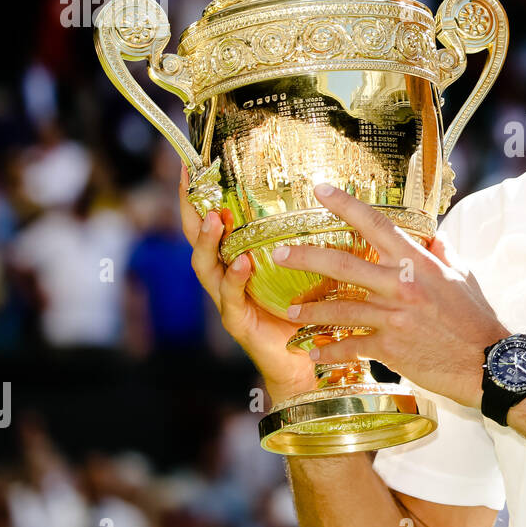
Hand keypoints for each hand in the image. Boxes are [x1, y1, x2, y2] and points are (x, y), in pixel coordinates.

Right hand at [179, 164, 316, 404]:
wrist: (307, 363)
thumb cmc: (309, 310)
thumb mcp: (309, 268)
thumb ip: (311, 238)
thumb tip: (336, 196)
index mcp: (240, 258)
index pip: (214, 220)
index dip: (201, 194)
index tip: (191, 164)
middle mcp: (227, 276)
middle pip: (198, 238)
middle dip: (191, 209)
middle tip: (189, 182)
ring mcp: (229, 300)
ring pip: (207, 266)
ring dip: (209, 242)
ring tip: (214, 220)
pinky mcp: (239, 323)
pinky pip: (231, 299)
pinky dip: (235, 281)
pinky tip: (242, 265)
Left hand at [270, 183, 509, 409]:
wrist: (486, 362)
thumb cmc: (475, 317)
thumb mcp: (462, 275)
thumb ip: (441, 253)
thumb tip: (431, 238)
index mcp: (417, 262)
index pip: (375, 224)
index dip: (344, 204)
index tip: (319, 190)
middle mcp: (400, 285)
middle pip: (342, 265)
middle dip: (305, 257)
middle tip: (279, 254)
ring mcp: (392, 317)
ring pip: (338, 309)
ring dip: (310, 310)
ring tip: (290, 311)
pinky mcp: (389, 347)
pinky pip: (350, 346)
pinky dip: (330, 351)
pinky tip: (314, 353)